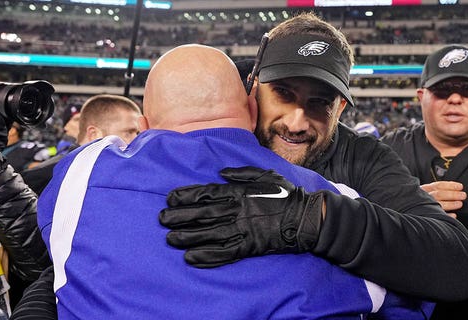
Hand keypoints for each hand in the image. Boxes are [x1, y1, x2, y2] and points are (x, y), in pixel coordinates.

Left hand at [159, 166, 325, 267]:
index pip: (208, 192)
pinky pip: (225, 253)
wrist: (305, 218)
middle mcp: (238, 210)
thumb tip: (221, 171)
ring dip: (188, 236)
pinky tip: (191, 258)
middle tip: (161, 219)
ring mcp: (243, 229)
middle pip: (204, 213)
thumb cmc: (286, 194)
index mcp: (240, 192)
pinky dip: (207, 256)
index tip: (170, 198)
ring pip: (210, 234)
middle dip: (180, 216)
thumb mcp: (266, 175)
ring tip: (170, 239)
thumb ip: (242, 173)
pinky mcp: (250, 246)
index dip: (187, 196)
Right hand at [420, 181, 465, 217]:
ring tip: (459, 204)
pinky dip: (446, 215)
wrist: (405, 211)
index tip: (460, 186)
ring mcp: (423, 206)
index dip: (450, 185)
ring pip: (438, 204)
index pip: (438, 185)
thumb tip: (453, 189)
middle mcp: (423, 197)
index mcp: (424, 189)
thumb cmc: (419, 200)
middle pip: (439, 194)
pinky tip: (453, 215)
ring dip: (450, 204)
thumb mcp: (424, 192)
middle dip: (452, 194)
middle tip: (463, 195)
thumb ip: (435, 190)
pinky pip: (436, 216)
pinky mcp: (424, 215)